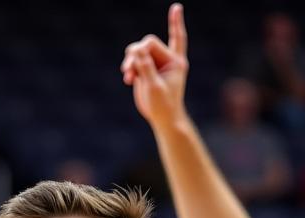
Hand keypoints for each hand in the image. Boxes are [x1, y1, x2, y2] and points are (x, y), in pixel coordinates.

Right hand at [121, 3, 188, 128]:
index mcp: (176, 61)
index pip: (174, 37)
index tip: (176, 6)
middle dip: (136, 54)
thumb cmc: (163, 105)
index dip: (175, 22)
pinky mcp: (146, 71)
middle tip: (129, 69)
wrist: (162, 119)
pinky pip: (133, 62)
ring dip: (130, 62)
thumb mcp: (154, 86)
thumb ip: (146, 67)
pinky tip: (128, 79)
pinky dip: (129, 68)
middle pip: (147, 44)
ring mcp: (155, 65)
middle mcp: (166, 60)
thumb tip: (136, 49)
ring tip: (128, 76)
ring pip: (138, 52)